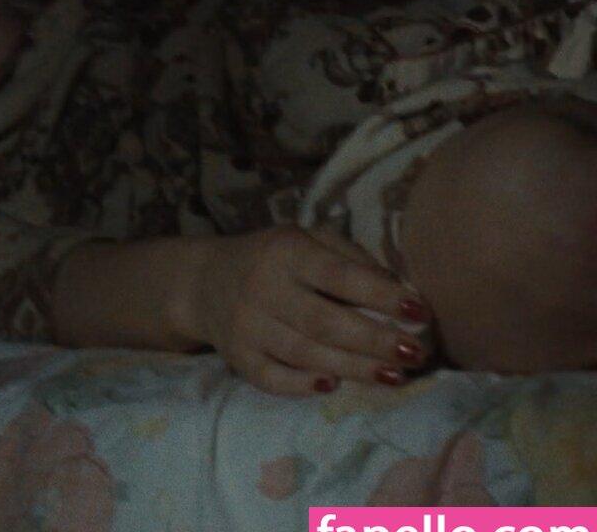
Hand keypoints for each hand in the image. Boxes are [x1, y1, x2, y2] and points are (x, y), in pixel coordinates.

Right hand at [185, 226, 428, 396]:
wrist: (203, 281)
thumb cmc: (274, 260)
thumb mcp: (307, 240)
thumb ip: (351, 259)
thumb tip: (400, 294)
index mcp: (285, 252)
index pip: (339, 275)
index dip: (381, 296)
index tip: (420, 312)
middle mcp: (262, 288)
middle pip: (324, 322)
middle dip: (375, 341)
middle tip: (416, 353)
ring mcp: (246, 326)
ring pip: (305, 354)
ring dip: (355, 369)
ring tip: (395, 376)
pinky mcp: (237, 357)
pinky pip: (272, 379)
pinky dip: (302, 386)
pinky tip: (334, 386)